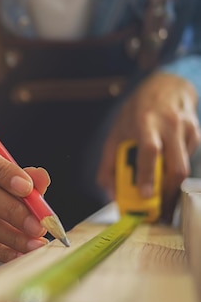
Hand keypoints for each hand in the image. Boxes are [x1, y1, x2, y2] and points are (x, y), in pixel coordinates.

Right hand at [0, 141, 49, 261]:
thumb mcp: (7, 179)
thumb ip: (27, 178)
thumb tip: (41, 178)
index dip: (4, 172)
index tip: (28, 188)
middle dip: (12, 210)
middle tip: (38, 226)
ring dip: (12, 236)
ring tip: (35, 244)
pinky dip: (1, 252)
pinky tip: (19, 254)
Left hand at [97, 72, 200, 220]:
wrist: (166, 87)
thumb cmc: (137, 112)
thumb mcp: (116, 132)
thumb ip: (109, 163)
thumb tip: (110, 193)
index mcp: (145, 123)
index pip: (150, 150)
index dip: (148, 174)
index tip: (146, 195)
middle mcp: (169, 125)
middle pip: (175, 166)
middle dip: (167, 194)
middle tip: (158, 214)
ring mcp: (186, 129)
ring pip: (184, 168)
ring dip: (173, 192)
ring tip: (163, 208)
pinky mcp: (197, 134)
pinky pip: (188, 161)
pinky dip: (176, 176)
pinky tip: (167, 178)